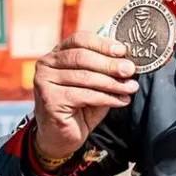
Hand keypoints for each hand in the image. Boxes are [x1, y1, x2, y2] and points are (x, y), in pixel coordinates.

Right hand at [32, 32, 137, 159]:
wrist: (61, 136)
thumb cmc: (80, 106)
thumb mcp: (95, 83)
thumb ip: (106, 70)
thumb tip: (129, 62)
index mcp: (57, 53)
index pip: (80, 39)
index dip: (102, 43)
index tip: (123, 50)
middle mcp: (46, 63)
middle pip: (82, 57)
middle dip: (110, 64)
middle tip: (130, 70)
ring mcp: (44, 81)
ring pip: (85, 77)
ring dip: (113, 83)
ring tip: (131, 88)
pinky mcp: (49, 99)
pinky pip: (84, 95)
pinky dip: (107, 98)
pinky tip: (121, 101)